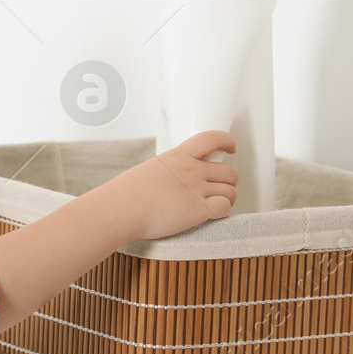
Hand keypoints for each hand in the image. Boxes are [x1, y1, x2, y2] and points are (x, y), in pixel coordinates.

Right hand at [110, 130, 238, 241]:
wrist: (121, 209)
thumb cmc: (127, 194)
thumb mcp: (151, 169)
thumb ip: (169, 170)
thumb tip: (172, 181)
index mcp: (179, 156)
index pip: (212, 138)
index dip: (227, 141)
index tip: (231, 147)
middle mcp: (191, 170)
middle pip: (229, 171)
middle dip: (228, 182)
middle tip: (220, 189)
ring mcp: (196, 189)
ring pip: (231, 191)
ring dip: (227, 200)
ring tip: (215, 205)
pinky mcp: (197, 210)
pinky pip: (225, 208)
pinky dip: (223, 212)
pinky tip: (212, 215)